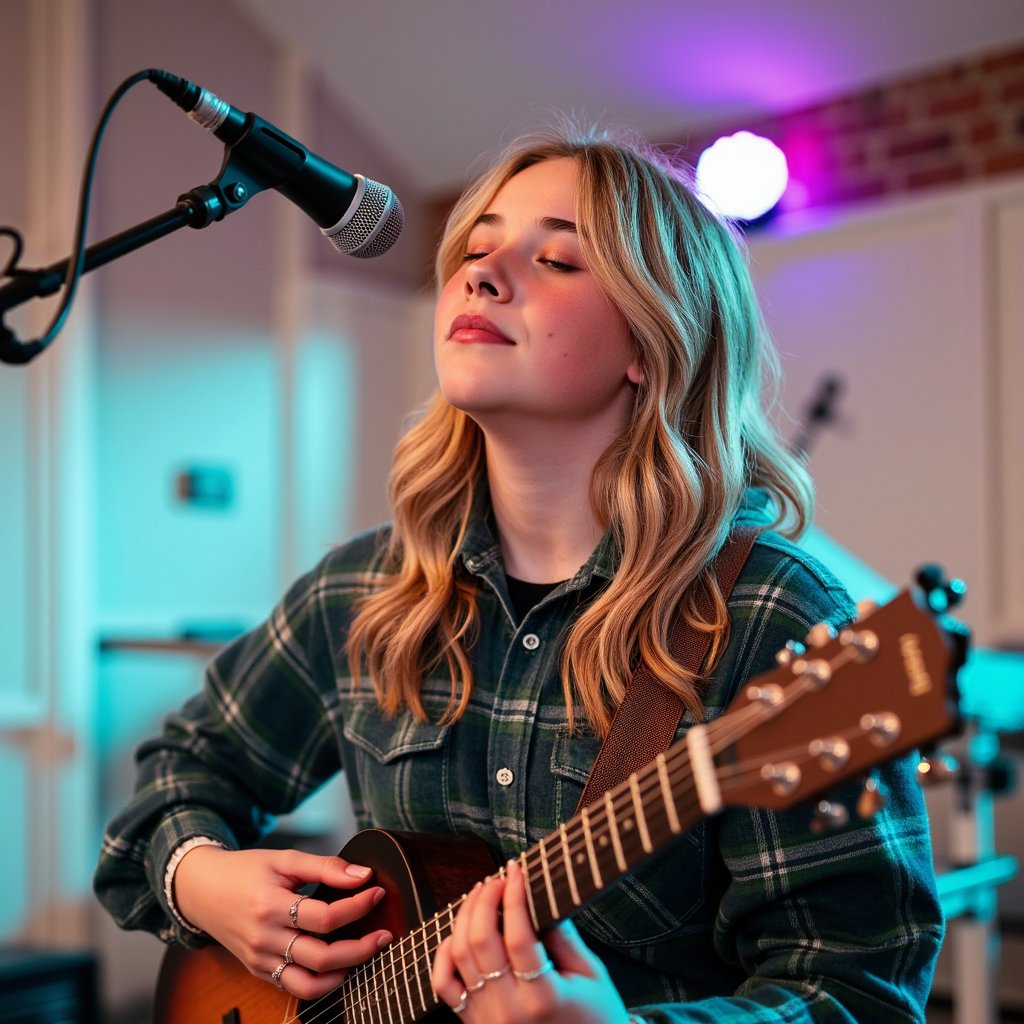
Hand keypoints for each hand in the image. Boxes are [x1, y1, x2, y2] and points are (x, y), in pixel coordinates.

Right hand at [173, 845, 392, 999]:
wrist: (202, 890)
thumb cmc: (246, 870)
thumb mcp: (284, 859)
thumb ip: (325, 866)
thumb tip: (363, 875)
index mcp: (270, 906)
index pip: (324, 917)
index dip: (357, 906)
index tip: (377, 892)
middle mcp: (264, 939)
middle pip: (322, 957)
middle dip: (361, 949)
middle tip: (385, 934)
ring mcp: (260, 960)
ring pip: (309, 984)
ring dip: (344, 973)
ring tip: (366, 954)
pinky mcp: (259, 971)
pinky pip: (293, 988)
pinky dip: (321, 983)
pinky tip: (340, 966)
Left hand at [431, 859, 629, 1023]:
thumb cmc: (594, 1018)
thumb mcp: (591, 975)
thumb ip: (566, 938)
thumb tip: (541, 898)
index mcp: (544, 997)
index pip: (519, 935)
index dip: (514, 896)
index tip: (516, 870)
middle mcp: (510, 1009)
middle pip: (481, 941)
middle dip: (485, 900)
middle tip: (497, 880)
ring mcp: (487, 1018)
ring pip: (460, 955)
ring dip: (465, 916)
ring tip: (481, 895)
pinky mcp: (473, 1022)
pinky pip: (444, 983)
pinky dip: (445, 953)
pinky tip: (458, 932)